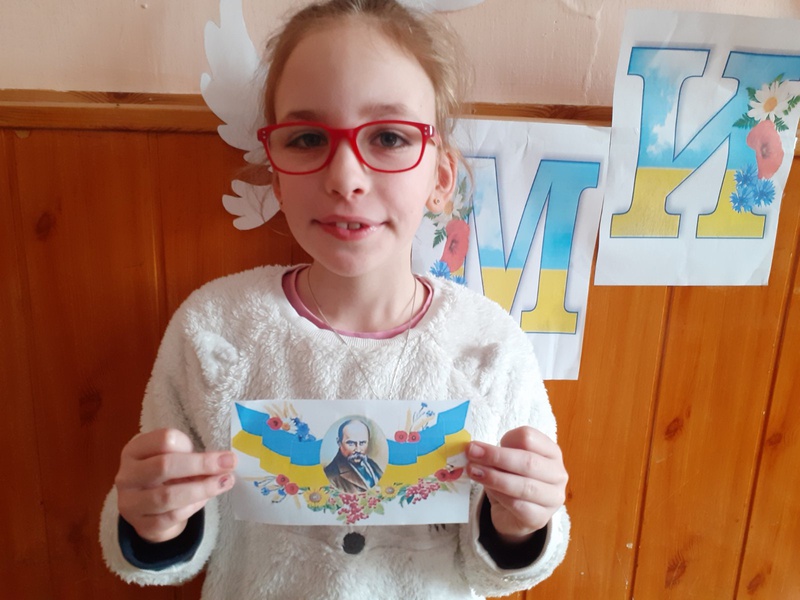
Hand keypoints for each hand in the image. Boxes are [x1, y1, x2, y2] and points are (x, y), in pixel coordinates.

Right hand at [115, 428, 236, 542]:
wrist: (146, 510)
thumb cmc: (165, 474)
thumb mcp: (172, 457)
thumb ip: (189, 456)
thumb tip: (222, 461)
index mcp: (134, 450)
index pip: (163, 440)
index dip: (189, 443)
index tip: (208, 447)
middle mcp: (127, 476)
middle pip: (164, 465)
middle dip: (201, 464)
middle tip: (230, 463)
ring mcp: (130, 503)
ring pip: (167, 496)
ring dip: (202, 489)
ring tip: (224, 482)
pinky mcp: (141, 525)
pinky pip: (171, 517)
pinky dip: (193, 507)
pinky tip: (205, 499)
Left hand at [467, 426, 566, 541]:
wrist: (515, 514)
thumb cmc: (513, 479)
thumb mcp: (507, 461)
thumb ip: (498, 453)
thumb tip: (476, 449)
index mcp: (551, 452)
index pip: (530, 438)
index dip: (506, 438)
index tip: (483, 442)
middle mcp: (558, 474)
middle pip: (528, 461)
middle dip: (496, 456)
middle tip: (472, 453)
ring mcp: (553, 498)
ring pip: (524, 485)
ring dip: (494, 477)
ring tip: (474, 471)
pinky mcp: (541, 518)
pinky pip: (518, 506)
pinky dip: (500, 496)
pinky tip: (488, 490)